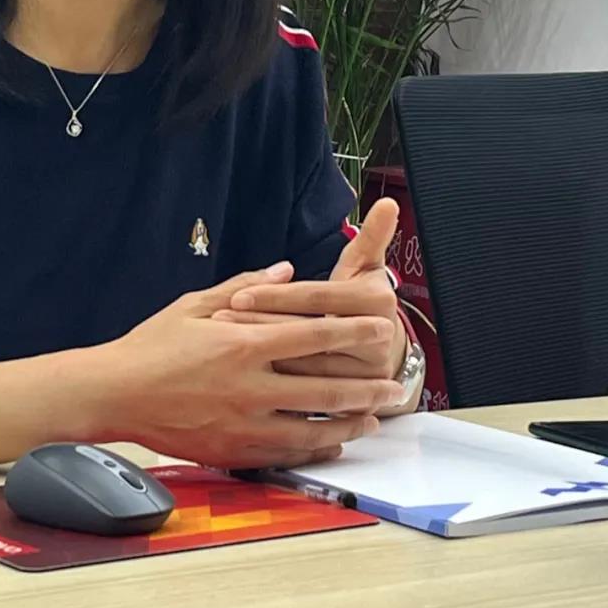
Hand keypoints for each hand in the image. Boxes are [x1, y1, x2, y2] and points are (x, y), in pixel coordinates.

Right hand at [95, 266, 404, 470]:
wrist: (114, 394)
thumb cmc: (150, 346)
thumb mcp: (194, 304)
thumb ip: (244, 286)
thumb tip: (285, 270)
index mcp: (241, 343)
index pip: (313, 335)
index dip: (353, 330)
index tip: (381, 326)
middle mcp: (249, 385)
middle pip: (325, 388)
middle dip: (366, 386)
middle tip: (394, 384)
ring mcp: (242, 422)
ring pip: (313, 427)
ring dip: (350, 422)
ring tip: (374, 417)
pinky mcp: (233, 450)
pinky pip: (286, 452)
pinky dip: (315, 447)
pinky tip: (333, 442)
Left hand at [212, 199, 409, 388]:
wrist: (388, 359)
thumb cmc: (365, 305)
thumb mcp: (368, 270)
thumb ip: (372, 237)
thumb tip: (388, 203)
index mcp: (376, 302)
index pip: (317, 298)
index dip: (277, 296)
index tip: (240, 295)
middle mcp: (375, 340)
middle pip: (306, 333)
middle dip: (260, 326)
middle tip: (219, 319)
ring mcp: (364, 376)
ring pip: (303, 368)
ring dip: (259, 358)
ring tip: (220, 346)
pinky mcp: (351, 404)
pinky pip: (308, 396)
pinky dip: (273, 386)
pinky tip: (244, 378)